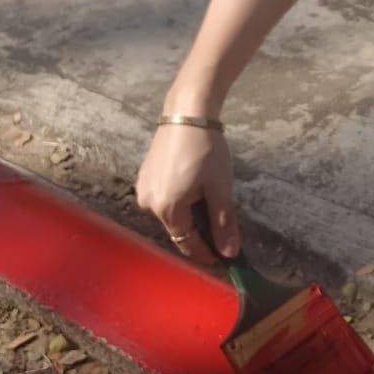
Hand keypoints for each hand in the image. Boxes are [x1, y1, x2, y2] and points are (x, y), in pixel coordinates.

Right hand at [136, 122, 240, 264]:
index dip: (206, 254)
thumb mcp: (220, 188)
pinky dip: (179, 202)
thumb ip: (223, 223)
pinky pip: (163, 200)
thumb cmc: (206, 150)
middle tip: (221, 231)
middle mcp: (148, 204)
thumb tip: (230, 253)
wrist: (187, 114)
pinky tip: (194, 191)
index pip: (187, 243)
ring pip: (170, 215)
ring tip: (209, 206)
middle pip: (177, 230)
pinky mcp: (144, 177)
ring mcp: (143, 189)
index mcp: (167, 209)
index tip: (224, 259)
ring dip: (189, 217)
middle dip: (199, 234)